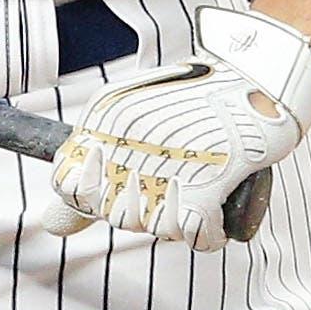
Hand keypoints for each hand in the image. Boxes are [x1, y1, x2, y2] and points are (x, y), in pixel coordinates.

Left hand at [44, 6, 310, 251]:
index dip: (90, 199)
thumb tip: (52, 226)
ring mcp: (163, 161)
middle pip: (114, 214)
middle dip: (145, 209)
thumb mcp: (128, 116)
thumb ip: (89, 168)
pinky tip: (218, 203)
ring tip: (201, 182)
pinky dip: (210, 231)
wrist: (257, 74)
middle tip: (176, 178)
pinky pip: (196, 235)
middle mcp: (125, 137)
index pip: (66, 185)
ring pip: (154, 227)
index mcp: (104, 117)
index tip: (120, 187)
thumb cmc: (196, 100)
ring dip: (181, 220)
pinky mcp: (205, 182)